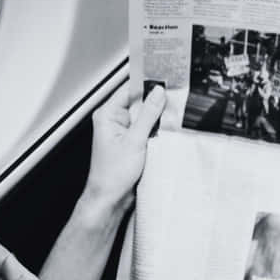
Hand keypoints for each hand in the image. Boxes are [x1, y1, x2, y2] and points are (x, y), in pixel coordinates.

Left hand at [84, 83, 165, 209]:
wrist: (111, 198)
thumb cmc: (112, 174)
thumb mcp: (135, 140)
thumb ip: (148, 115)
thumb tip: (158, 93)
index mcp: (108, 115)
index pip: (129, 90)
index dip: (147, 85)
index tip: (165, 81)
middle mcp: (114, 121)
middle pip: (140, 103)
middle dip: (156, 104)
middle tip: (172, 104)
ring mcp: (124, 132)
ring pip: (146, 117)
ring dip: (158, 120)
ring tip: (168, 123)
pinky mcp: (133, 142)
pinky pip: (149, 130)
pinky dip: (158, 131)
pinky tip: (165, 135)